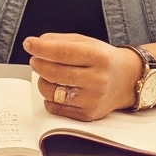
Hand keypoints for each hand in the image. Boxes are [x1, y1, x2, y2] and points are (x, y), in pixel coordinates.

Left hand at [26, 34, 140, 119]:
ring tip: (49, 76)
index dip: (41, 48)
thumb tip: (35, 44)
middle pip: (54, 73)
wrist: (126, 80)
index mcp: (98, 56)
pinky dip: (50, 98)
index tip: (28, 44)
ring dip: (43, 82)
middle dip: (38, 64)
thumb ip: (59, 41)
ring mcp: (93, 99)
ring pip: (51, 92)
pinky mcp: (88, 115)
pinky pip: (55, 108)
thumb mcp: (86, 42)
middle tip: (35, 60)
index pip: (62, 52)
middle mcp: (98, 79)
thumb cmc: (102, 59)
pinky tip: (57, 90)